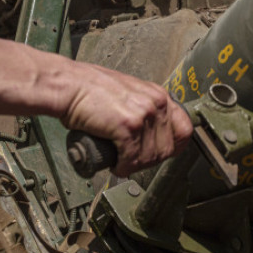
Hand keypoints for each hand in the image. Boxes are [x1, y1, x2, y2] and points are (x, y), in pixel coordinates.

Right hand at [60, 63, 192, 176]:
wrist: (69, 85)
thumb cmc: (90, 89)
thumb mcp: (128, 94)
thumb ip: (143, 108)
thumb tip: (149, 135)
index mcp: (158, 95)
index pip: (184, 129)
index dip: (174, 147)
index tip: (160, 155)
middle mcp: (156, 103)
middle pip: (167, 148)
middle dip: (149, 161)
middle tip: (133, 161)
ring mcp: (144, 114)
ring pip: (150, 157)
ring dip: (134, 166)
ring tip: (121, 162)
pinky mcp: (128, 126)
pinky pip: (132, 159)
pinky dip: (122, 167)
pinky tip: (115, 165)